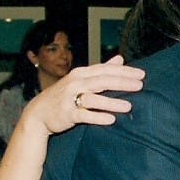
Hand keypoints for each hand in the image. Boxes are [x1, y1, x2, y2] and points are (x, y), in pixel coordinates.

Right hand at [19, 56, 144, 136]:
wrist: (38, 114)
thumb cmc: (64, 95)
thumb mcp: (81, 79)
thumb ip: (101, 70)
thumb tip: (120, 58)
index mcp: (81, 74)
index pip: (105, 70)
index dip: (124, 71)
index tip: (141, 74)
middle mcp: (76, 83)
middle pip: (102, 81)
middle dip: (122, 83)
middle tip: (140, 85)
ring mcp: (70, 99)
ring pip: (93, 99)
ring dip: (111, 102)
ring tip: (129, 106)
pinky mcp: (67, 114)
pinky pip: (84, 115)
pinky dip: (97, 117)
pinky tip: (111, 120)